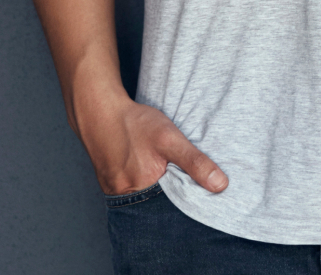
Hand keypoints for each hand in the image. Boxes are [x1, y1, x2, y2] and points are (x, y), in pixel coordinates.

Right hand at [74, 88, 227, 195]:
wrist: (100, 111)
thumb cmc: (134, 124)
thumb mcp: (169, 138)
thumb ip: (194, 162)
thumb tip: (220, 185)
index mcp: (142, 192)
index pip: (172, 210)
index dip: (187, 205)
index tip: (202, 200)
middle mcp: (126, 199)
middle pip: (158, 208)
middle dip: (173, 200)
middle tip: (182, 180)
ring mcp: (116, 194)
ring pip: (146, 200)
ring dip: (159, 192)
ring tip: (167, 176)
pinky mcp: (111, 185)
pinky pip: (133, 192)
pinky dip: (145, 186)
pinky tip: (150, 172)